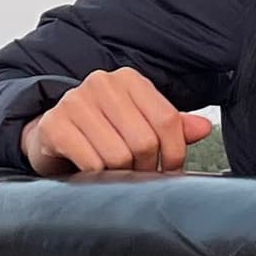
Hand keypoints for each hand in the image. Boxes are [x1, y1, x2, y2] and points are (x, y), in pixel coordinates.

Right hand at [20, 68, 212, 176]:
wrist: (50, 136)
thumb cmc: (101, 131)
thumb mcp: (138, 123)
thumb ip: (172, 126)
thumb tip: (204, 127)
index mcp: (129, 79)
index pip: (167, 120)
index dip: (174, 152)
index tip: (169, 169)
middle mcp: (102, 83)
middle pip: (144, 141)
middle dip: (146, 168)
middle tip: (138, 175)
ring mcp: (75, 101)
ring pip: (118, 155)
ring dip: (120, 175)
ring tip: (114, 173)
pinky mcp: (54, 125)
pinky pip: (91, 163)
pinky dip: (96, 176)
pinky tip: (91, 172)